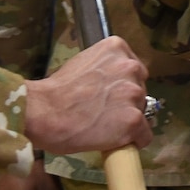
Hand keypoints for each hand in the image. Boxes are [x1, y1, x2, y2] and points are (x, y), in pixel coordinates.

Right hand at [21, 35, 151, 155]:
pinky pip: (144, 135)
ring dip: (128, 120)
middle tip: (105, 111)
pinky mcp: (134, 120)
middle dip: (126, 101)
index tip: (109, 94)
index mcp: (117, 48)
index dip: (122, 85)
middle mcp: (130, 67)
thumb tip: (113, 87)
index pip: (134, 69)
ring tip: (105, 127)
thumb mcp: (83, 63)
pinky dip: (133, 141)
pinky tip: (116, 141)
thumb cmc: (56, 90)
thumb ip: (104, 69)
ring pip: (142, 112)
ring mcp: (134, 93)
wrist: (45, 111)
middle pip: (140, 89)